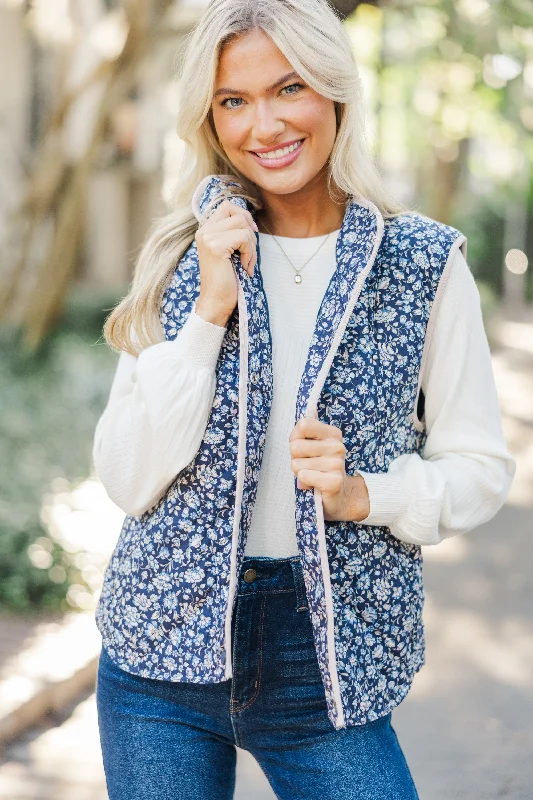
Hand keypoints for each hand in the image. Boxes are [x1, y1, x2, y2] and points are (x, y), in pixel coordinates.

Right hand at [194, 199, 257, 325]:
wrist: (216, 302)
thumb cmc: (226, 280)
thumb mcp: (230, 251)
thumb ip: (233, 234)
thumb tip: (250, 219)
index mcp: (205, 230)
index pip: (227, 206)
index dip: (244, 216)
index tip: (251, 234)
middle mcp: (204, 231)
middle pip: (236, 212)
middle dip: (250, 229)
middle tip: (250, 250)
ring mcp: (208, 238)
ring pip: (242, 224)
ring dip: (251, 245)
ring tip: (246, 263)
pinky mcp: (215, 247)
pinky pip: (243, 238)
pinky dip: (250, 253)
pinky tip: (244, 267)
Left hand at [289, 417, 369, 522]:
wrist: (338, 495)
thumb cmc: (319, 468)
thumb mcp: (312, 447)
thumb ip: (303, 435)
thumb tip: (298, 432)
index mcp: (333, 434)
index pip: (304, 424)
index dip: (295, 437)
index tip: (302, 445)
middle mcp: (337, 446)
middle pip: (295, 446)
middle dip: (295, 458)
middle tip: (307, 465)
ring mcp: (337, 464)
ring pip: (296, 464)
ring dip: (299, 472)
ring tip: (312, 475)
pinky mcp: (334, 482)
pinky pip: (303, 475)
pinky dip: (304, 481)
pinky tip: (314, 484)